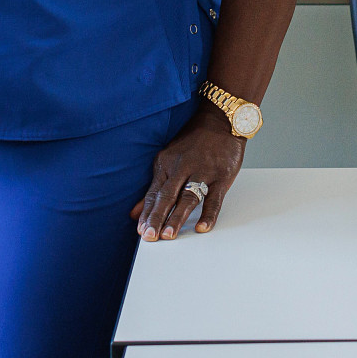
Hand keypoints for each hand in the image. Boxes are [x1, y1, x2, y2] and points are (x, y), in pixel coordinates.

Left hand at [131, 105, 244, 240]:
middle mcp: (182, 168)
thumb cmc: (194, 141)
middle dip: (157, 217)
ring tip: (169, 234)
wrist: (221, 120)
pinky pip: (214, 198)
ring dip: (177, 216)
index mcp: (166, 163)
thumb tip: (134, 212)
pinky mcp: (221, 176)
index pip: (154, 193)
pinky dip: (209, 214)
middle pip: (167, 196)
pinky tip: (202, 227)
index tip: (141, 231)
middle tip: (150, 237)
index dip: (147, 213)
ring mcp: (203, 172)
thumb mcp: (168, 158)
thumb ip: (153, 187)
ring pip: (188, 197)